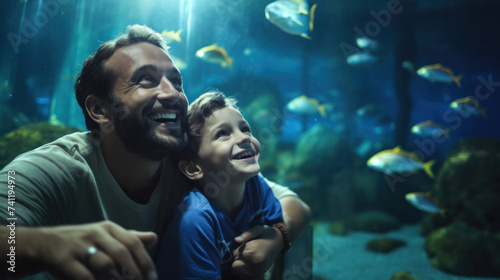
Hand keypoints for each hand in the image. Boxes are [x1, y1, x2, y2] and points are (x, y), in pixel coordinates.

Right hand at [20, 221, 156, 279]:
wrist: (45, 243)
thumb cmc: (83, 243)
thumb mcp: (106, 236)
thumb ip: (129, 238)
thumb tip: (154, 238)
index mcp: (109, 228)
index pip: (132, 242)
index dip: (145, 261)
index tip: (152, 278)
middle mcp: (96, 234)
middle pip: (121, 254)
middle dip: (134, 273)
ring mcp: (79, 246)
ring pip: (105, 265)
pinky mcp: (64, 260)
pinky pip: (84, 276)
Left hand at [231, 225, 282, 279]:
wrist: (279, 241)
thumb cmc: (267, 234)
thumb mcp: (258, 229)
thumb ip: (246, 234)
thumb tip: (236, 240)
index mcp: (253, 253)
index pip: (234, 254)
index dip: (237, 249)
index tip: (245, 245)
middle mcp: (255, 264)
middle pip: (235, 265)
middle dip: (238, 259)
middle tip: (245, 252)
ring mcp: (258, 271)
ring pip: (239, 271)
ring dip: (241, 265)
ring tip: (249, 257)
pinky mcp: (259, 274)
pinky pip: (245, 275)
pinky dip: (245, 270)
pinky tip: (250, 263)